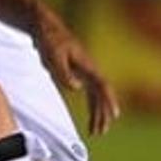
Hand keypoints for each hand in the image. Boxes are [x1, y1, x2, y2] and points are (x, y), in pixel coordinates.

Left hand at [33, 11, 122, 132]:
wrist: (46, 28)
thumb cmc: (50, 41)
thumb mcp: (53, 56)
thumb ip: (64, 73)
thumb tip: (77, 88)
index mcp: (87, 65)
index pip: (102, 85)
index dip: (109, 100)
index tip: (114, 115)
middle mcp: (90, 69)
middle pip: (101, 94)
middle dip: (103, 114)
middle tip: (101, 132)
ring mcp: (85, 72)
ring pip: (96, 96)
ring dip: (98, 113)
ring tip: (96, 131)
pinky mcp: (79, 73)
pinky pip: (90, 93)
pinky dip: (92, 106)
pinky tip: (91, 117)